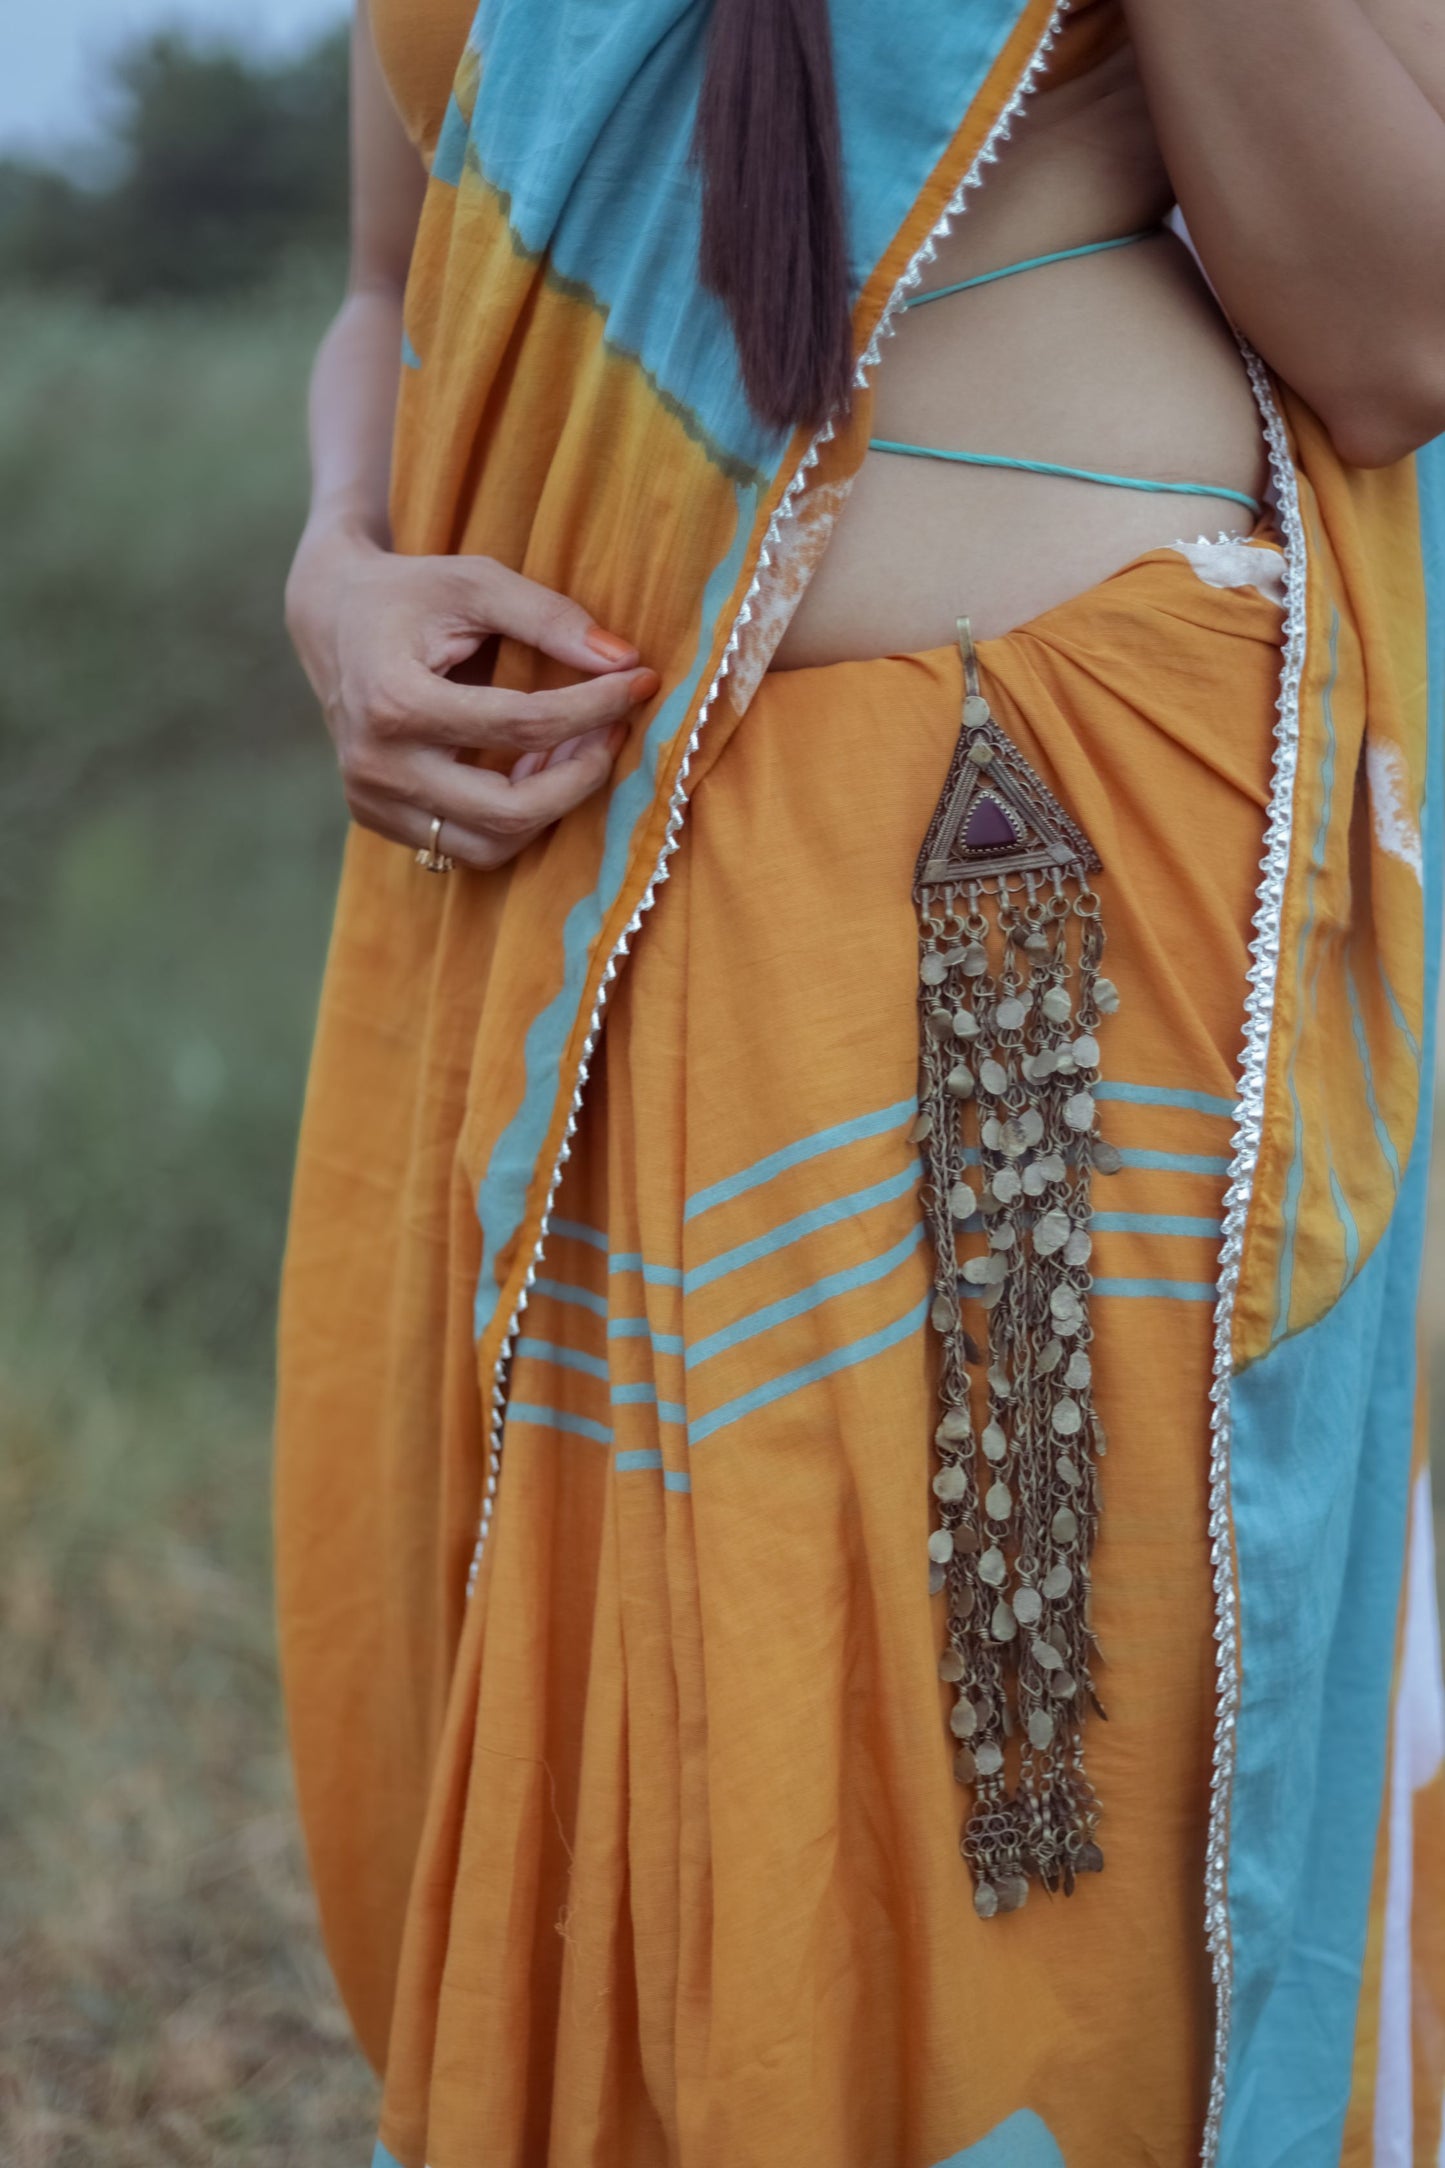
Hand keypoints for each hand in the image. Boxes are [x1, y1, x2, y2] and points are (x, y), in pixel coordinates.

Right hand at [284, 524, 659, 870]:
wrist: (331, 621)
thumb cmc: (411, 595)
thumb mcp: (476, 583)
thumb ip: (549, 616)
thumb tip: (624, 661)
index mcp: (394, 700)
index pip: (521, 725)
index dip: (593, 707)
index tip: (638, 682)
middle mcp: (377, 765)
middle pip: (508, 810)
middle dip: (581, 776)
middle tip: (615, 731)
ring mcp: (373, 800)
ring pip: (491, 844)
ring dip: (550, 805)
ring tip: (575, 750)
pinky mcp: (378, 818)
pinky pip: (467, 845)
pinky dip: (515, 817)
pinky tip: (531, 768)